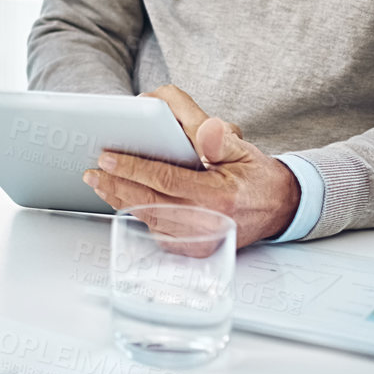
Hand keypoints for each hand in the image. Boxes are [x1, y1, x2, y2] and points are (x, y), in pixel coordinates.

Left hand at [82, 84, 299, 247]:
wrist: (281, 208)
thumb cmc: (256, 174)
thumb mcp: (241, 147)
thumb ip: (214, 134)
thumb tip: (193, 123)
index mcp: (219, 196)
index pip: (166, 180)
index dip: (133, 167)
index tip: (107, 156)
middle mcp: (208, 223)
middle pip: (150, 203)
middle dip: (116, 185)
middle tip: (92, 171)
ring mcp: (201, 241)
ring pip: (150, 219)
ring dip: (121, 200)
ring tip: (100, 182)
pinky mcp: (195, 249)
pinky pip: (159, 232)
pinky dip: (138, 215)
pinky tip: (121, 200)